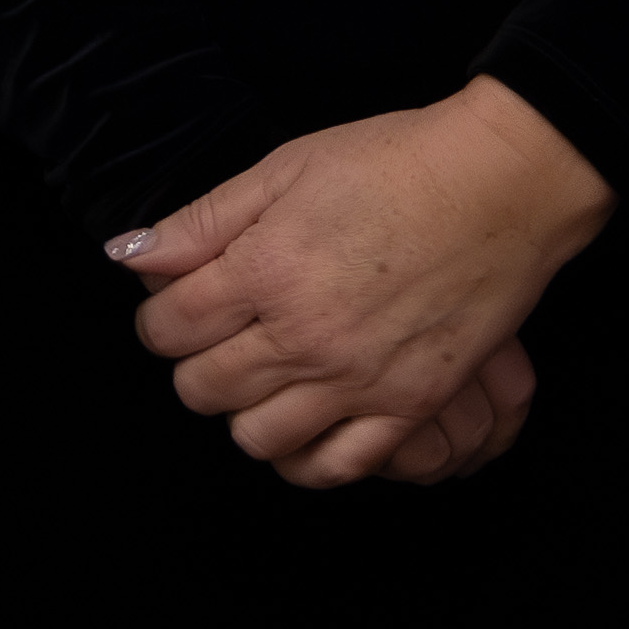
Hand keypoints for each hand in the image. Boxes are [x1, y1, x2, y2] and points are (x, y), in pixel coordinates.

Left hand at [118, 78, 608, 488]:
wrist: (499, 184)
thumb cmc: (392, 163)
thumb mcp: (282, 170)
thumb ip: (200, 222)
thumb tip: (129, 255)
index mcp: (265, 272)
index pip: (169, 328)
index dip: (157, 318)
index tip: (175, 305)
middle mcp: (305, 337)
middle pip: (203, 388)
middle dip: (194, 363)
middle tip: (217, 337)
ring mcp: (360, 379)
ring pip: (257, 436)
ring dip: (243, 410)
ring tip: (259, 376)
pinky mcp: (411, 405)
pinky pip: (337, 464)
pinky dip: (307, 455)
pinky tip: (304, 420)